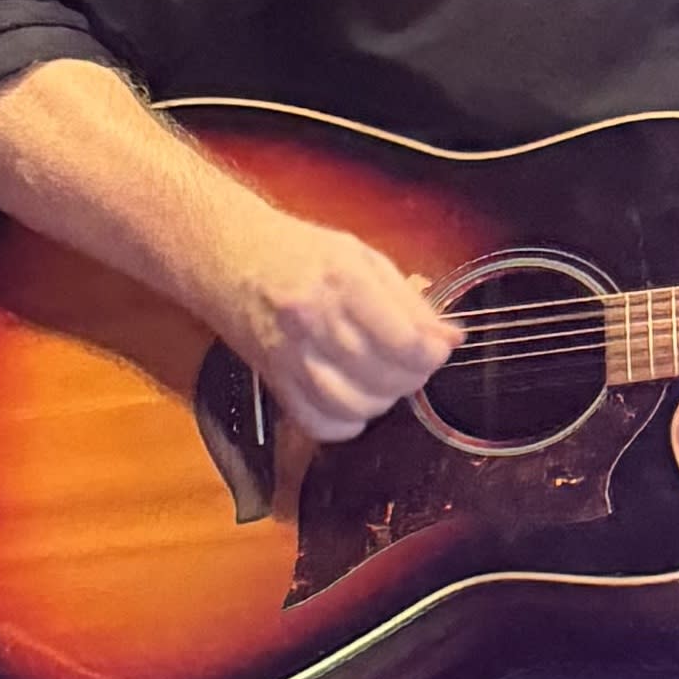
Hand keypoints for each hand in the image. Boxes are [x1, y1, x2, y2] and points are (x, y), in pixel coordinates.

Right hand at [226, 218, 463, 444]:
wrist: (227, 256)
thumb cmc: (297, 252)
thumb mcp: (361, 257)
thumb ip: (408, 301)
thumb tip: (450, 339)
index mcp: (343, 281)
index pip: (406, 343)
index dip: (432, 354)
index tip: (436, 349)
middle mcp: (315, 321)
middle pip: (387, 378)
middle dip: (412, 376)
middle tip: (410, 361)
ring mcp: (291, 356)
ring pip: (357, 408)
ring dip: (381, 401)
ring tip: (382, 379)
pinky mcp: (274, 381)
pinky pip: (320, 425)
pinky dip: (345, 423)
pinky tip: (351, 400)